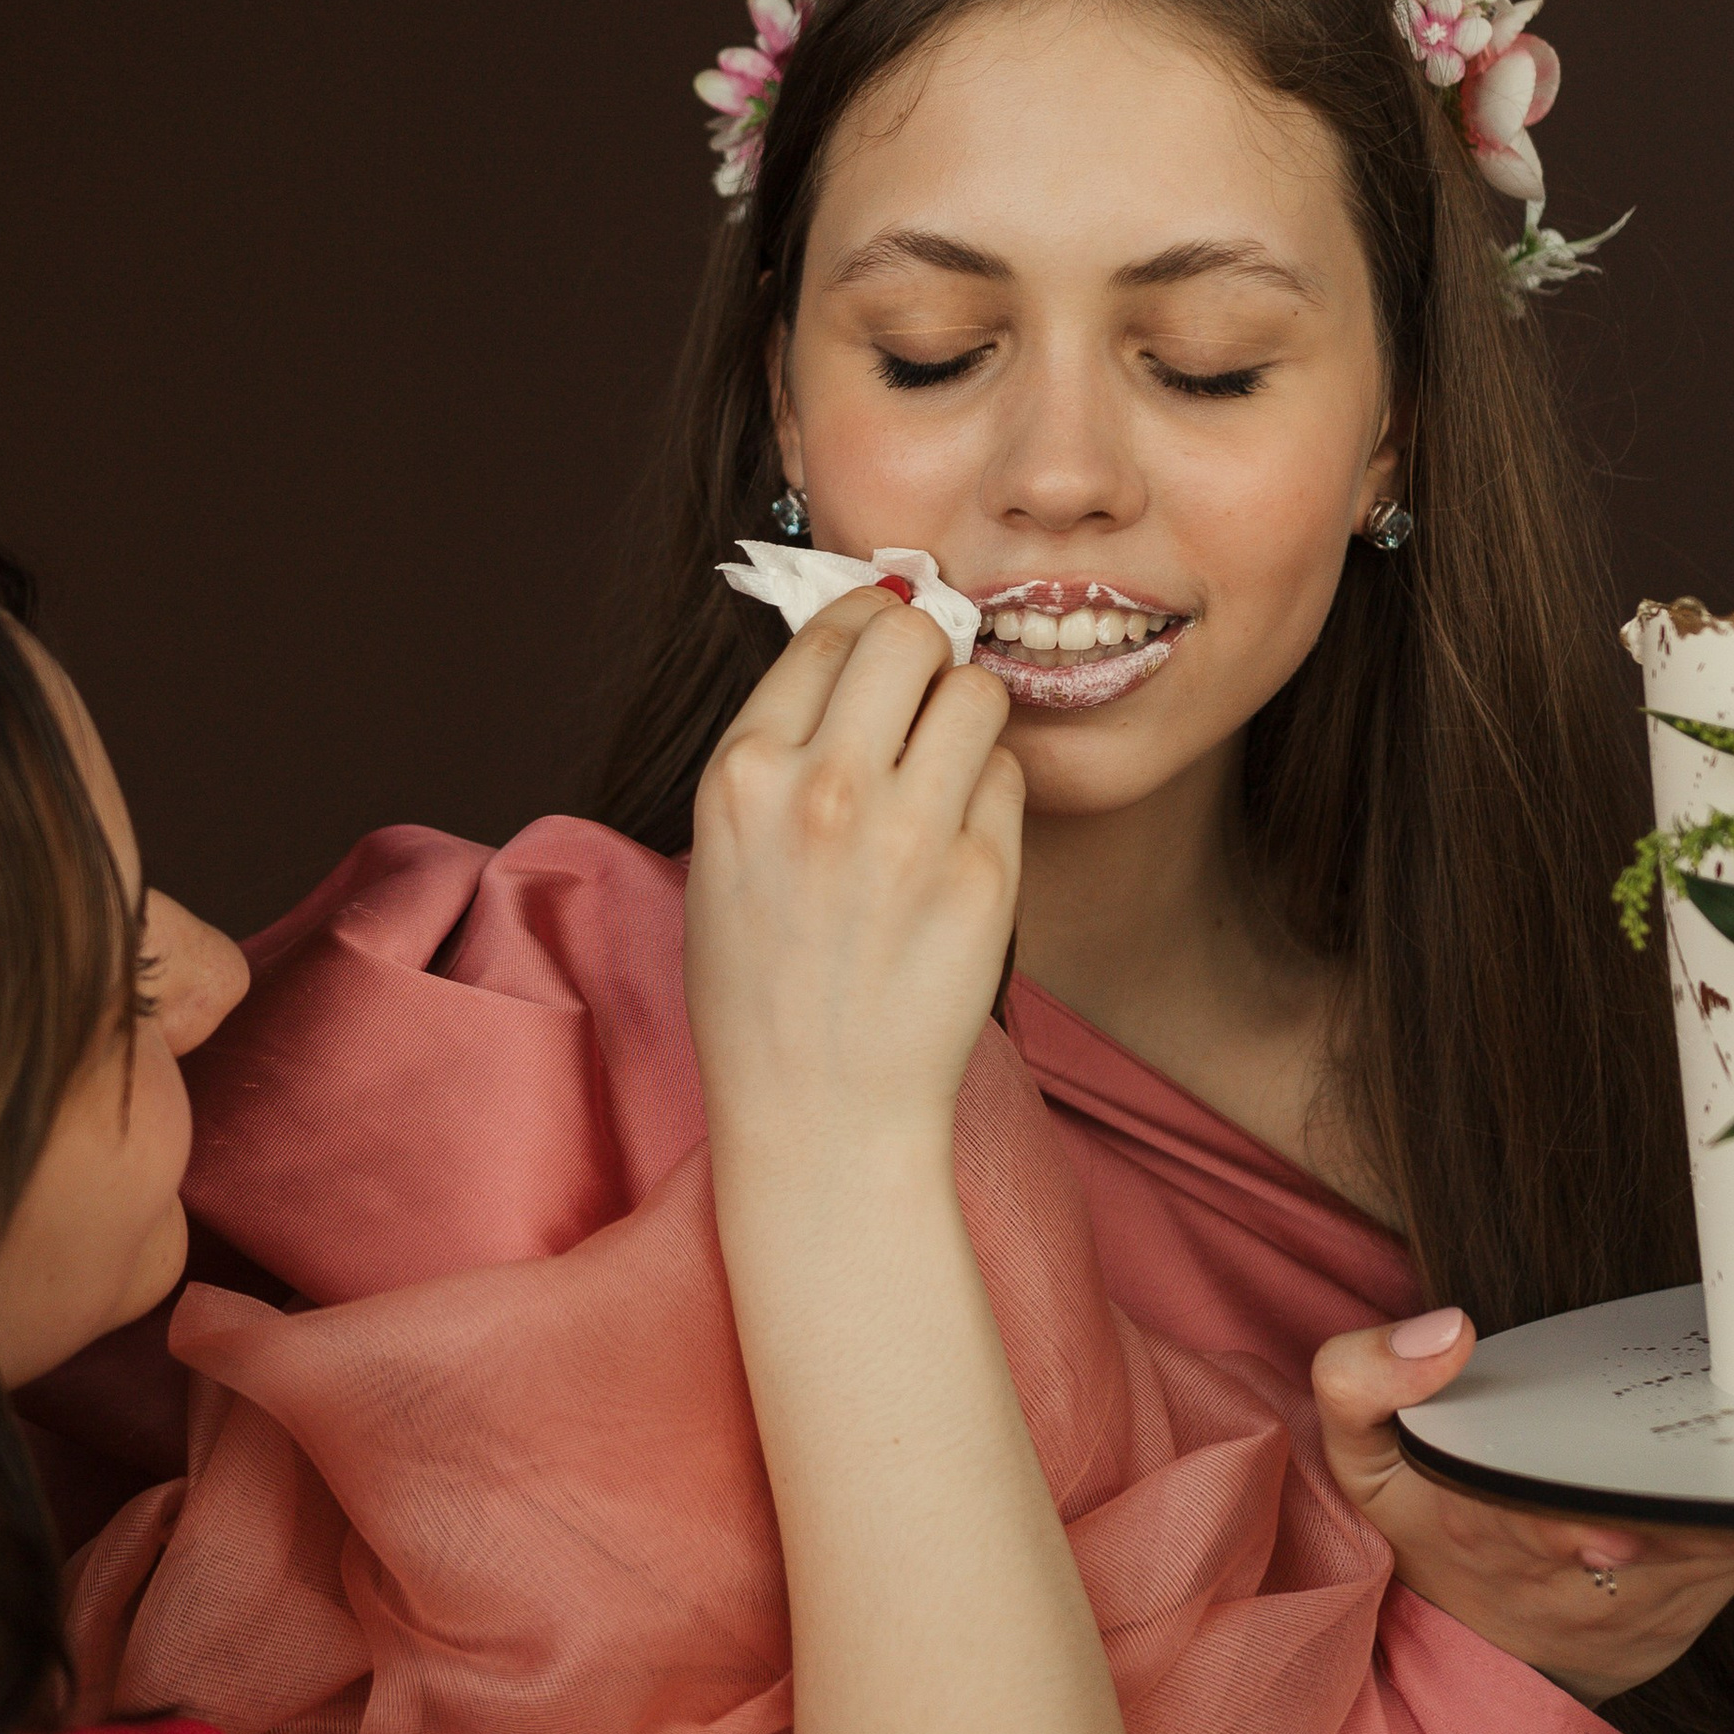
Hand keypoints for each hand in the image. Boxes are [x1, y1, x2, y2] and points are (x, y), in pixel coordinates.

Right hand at [686, 591, 1021, 1165]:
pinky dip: (991, 799)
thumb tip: (860, 634)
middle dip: (925, 655)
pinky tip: (958, 849)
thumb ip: (783, 745)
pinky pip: (1008, 781)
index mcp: (743, 773)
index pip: (828, 630)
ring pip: (975, 694)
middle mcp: (823, 790)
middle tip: (924, 698)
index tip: (885, 641)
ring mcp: (908, 834)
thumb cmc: (763, 983)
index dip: (869, 623)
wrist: (818, 1111)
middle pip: (909, 637)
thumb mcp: (726, 847)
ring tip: (945, 774)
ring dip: (968, 720)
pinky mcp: (982, 878)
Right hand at [1310, 1308, 1733, 1702]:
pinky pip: (1728, 1575)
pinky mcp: (1679, 1617)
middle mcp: (1560, 1577)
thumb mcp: (1362, 1456)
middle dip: (1674, 1538)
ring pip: (1693, 1560)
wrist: (1475, 1644)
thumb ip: (1361, 1379)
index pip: (1523, 1524)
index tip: (1604, 1532)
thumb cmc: (1426, 1524)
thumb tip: (1444, 1330)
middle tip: (1718, 1516)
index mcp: (1478, 1525)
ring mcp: (1627, 1605)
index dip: (1566, 1529)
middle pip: (1629, 1548)